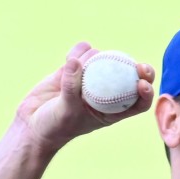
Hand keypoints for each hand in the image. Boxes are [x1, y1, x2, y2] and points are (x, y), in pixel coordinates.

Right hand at [16, 42, 155, 152]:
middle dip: (138, 69)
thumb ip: (71, 87)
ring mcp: (91, 79)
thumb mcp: (66, 111)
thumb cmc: (55, 126)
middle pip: (130, 76)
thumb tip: (77, 61)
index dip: (146, 92)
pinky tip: (70, 57)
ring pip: (103, 59)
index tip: (142, 83)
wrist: (33, 123)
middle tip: (138, 65)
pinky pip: (83, 53)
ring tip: (75, 66)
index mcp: (112, 110)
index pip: (138, 102)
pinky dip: (78, 51)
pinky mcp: (75, 69)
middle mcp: (105, 93)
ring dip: (94, 57)